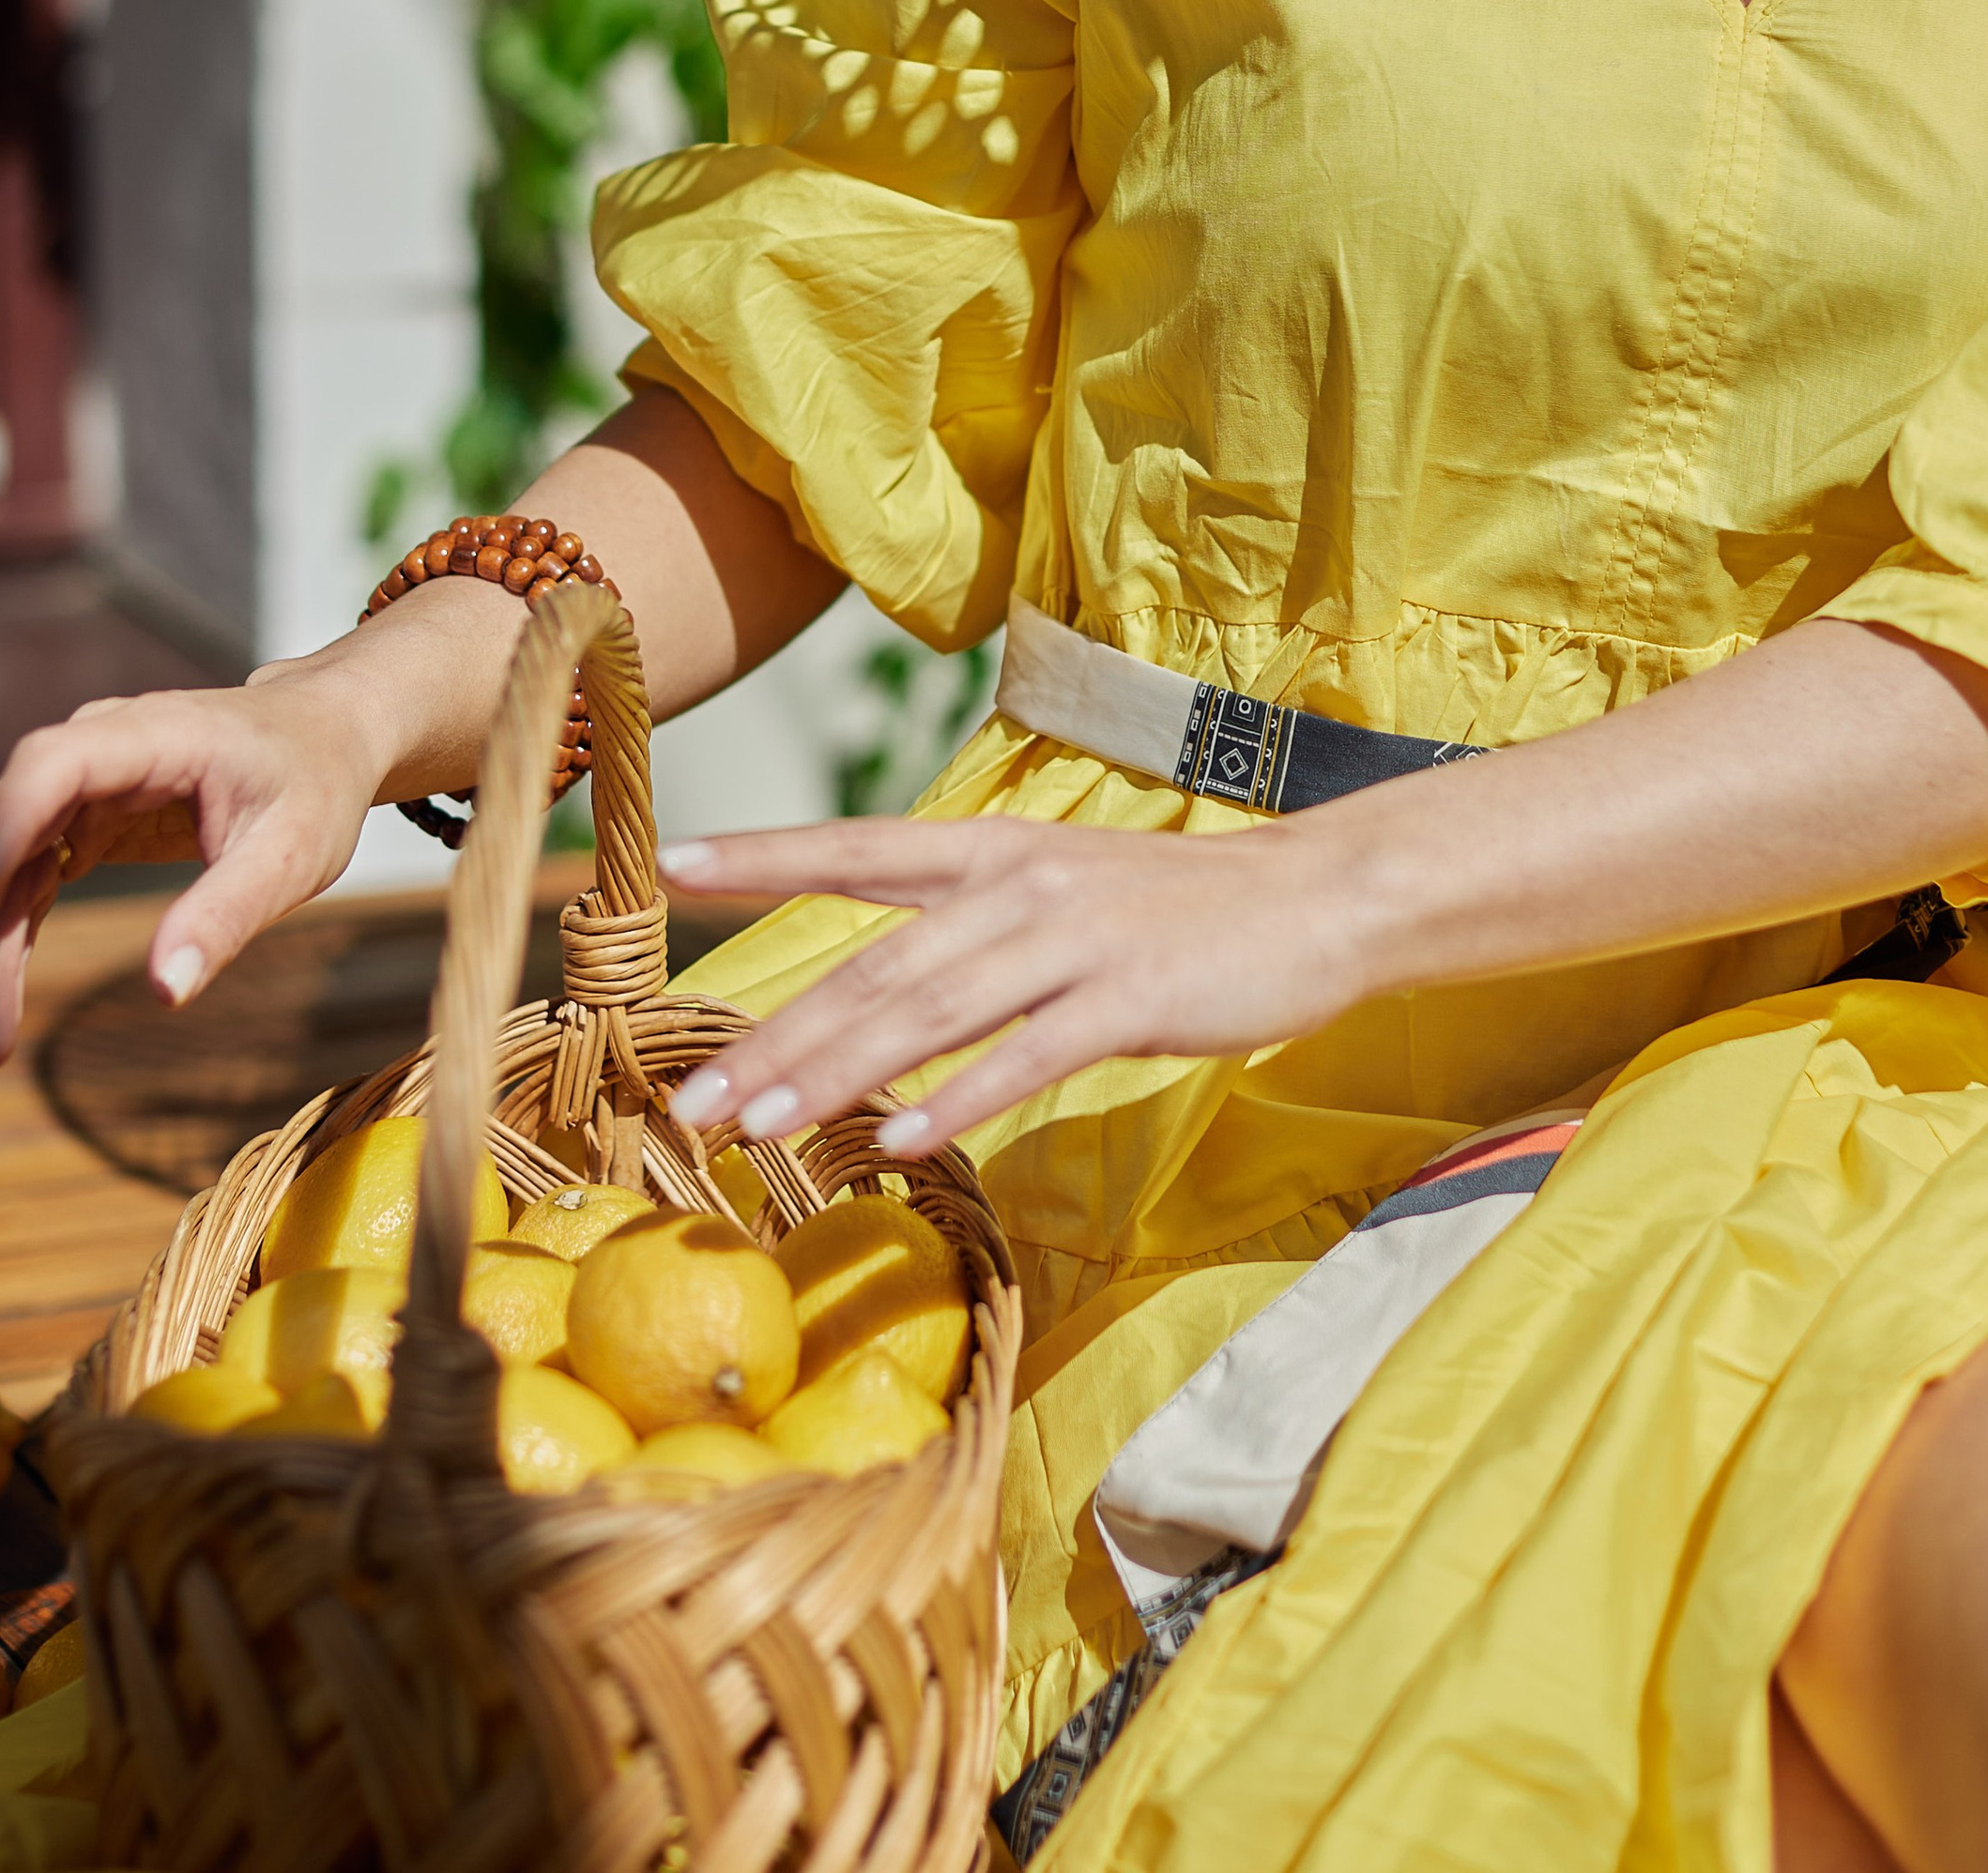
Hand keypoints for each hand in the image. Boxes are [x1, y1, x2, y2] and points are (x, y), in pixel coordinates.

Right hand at [0, 666, 392, 1069]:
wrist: (325, 739)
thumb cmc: (313, 785)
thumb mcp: (292, 853)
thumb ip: (227, 912)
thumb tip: (165, 992)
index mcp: (154, 735)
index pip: (54, 763)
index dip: (7, 821)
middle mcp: (100, 749)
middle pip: (3, 823)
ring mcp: (83, 786)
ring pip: (1, 862)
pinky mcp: (82, 822)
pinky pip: (26, 881)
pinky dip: (7, 942)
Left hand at [659, 812, 1360, 1155]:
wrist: (1315, 897)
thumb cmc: (1178, 909)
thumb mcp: (1060, 890)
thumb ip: (970, 927)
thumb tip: (876, 989)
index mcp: (994, 851)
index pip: (857, 846)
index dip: (763, 850)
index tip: (671, 860)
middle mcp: (1017, 885)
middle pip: (874, 962)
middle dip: (777, 1034)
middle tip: (694, 1097)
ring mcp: (1072, 939)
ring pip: (931, 1009)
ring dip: (838, 1072)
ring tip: (764, 1125)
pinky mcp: (1127, 996)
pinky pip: (1026, 1054)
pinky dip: (957, 1098)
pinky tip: (899, 1140)